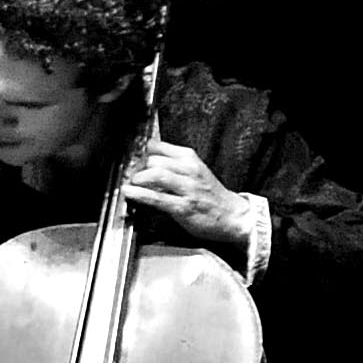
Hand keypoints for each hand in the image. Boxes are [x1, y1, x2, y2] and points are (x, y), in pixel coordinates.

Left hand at [121, 140, 248, 247]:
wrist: (234, 216)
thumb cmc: (212, 196)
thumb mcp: (195, 171)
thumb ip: (173, 166)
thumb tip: (145, 165)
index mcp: (190, 159)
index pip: (158, 146)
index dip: (142, 154)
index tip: (137, 163)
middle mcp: (189, 170)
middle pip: (153, 160)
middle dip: (138, 169)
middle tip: (132, 177)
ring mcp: (187, 188)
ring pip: (155, 174)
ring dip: (138, 179)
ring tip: (132, 185)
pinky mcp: (184, 207)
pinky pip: (156, 198)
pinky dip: (139, 194)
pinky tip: (129, 193)